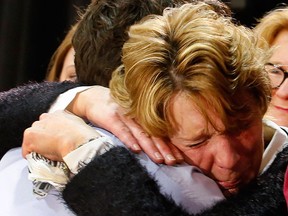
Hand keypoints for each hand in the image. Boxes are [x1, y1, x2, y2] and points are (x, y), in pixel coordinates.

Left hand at [22, 110, 100, 160]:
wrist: (77, 142)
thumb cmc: (83, 137)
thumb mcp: (80, 127)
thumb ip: (72, 127)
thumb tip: (70, 135)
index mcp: (60, 114)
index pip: (51, 124)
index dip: (53, 134)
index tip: (57, 141)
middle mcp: (46, 117)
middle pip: (40, 130)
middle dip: (44, 139)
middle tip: (52, 149)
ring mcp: (37, 126)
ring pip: (33, 139)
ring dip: (38, 147)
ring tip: (48, 156)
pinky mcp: (30, 137)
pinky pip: (27, 151)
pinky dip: (32, 157)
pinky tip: (42, 161)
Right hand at [67, 86, 183, 164]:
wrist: (93, 97)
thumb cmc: (116, 111)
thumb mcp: (132, 117)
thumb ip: (143, 128)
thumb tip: (158, 146)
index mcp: (144, 116)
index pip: (160, 132)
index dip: (170, 145)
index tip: (180, 158)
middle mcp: (137, 115)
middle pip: (154, 133)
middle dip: (165, 148)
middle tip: (174, 161)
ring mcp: (125, 115)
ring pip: (140, 133)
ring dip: (150, 147)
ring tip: (160, 160)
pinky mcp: (111, 117)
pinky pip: (121, 130)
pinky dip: (129, 139)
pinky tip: (136, 150)